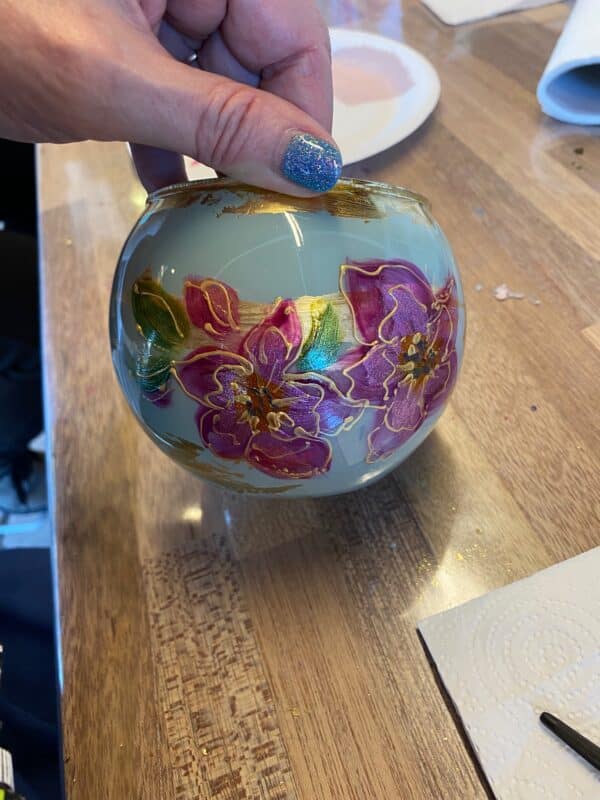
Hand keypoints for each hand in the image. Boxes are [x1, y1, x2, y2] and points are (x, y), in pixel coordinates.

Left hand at [0, 0, 340, 193]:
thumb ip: (222, 121)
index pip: (297, 34)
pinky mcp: (122, 33)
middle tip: (251, 208)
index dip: (307, 114)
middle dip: (254, 138)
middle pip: (261, 62)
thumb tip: (317, 165)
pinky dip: (169, 135)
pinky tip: (165, 183)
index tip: (304, 189)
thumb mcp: (114, 78)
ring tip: (212, 207)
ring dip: (212, 146)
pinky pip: (171, 86)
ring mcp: (155, 5)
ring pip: (217, 81)